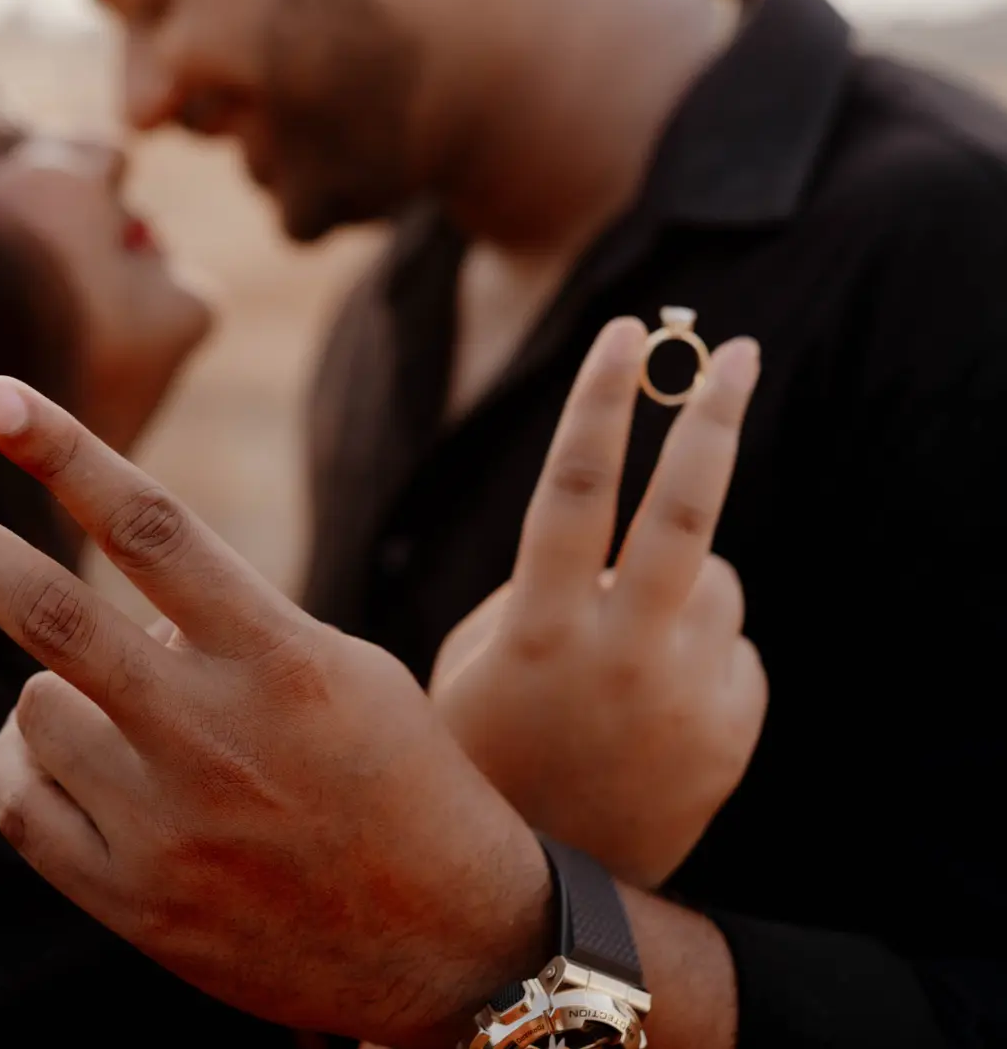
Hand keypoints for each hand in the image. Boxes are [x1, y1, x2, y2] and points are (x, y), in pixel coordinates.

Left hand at [0, 384, 551, 1047]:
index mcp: (278, 658)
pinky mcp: (134, 902)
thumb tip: (119, 591)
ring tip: (124, 706)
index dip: (64, 451)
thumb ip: (230, 619)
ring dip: (53, 684)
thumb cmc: (403, 780)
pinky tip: (66, 751)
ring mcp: (164, 825)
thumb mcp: (343, 667)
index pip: (150, 527)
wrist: (451, 949)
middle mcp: (211, 734)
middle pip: (46, 613)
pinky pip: (22, 801)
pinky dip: (26, 758)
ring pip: (34, 705)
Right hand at [430, 318, 766, 888]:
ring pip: (711, 575)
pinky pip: (728, 637)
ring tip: (623, 650)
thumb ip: (547, 579)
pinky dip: (694, 641)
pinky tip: (653, 700)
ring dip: (675, 581)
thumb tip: (622, 529)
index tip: (626, 332)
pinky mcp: (737, 726)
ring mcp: (691, 693)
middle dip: (715, 414)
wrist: (548, 885)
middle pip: (688, 505)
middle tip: (739, 351)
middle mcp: (626, 652)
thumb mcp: (478, 650)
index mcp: (543, 624)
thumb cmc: (485, 742)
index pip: (578, 482)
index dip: (603, 399)